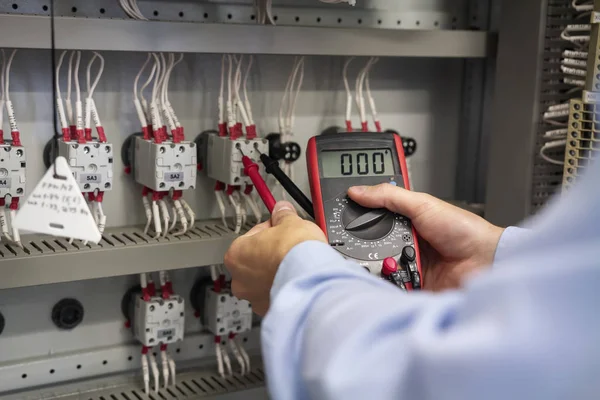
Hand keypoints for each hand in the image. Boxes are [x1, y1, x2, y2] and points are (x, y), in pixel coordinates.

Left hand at [224, 201, 326, 315]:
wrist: (312, 279)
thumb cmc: (295, 253)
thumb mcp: (290, 222)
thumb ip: (283, 215)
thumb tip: (282, 210)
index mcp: (236, 255)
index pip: (252, 235)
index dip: (270, 230)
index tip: (280, 229)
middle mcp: (240, 280)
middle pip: (256, 261)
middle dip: (271, 254)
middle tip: (289, 247)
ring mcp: (254, 298)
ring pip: (264, 281)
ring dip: (277, 273)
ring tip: (295, 265)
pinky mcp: (271, 311)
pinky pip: (276, 295)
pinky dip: (285, 288)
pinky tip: (297, 279)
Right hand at [348, 184, 503, 291]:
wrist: (485, 262)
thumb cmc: (464, 231)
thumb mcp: (423, 204)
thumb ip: (389, 196)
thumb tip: (358, 191)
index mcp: (405, 221)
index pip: (371, 218)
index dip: (357, 217)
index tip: (339, 216)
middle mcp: (403, 243)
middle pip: (369, 244)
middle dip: (365, 245)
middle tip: (366, 242)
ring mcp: (406, 265)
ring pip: (376, 266)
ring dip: (379, 264)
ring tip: (388, 260)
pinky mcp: (410, 285)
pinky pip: (389, 285)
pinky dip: (387, 283)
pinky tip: (392, 276)